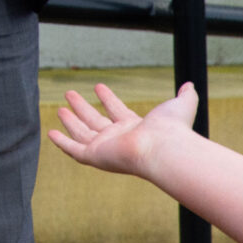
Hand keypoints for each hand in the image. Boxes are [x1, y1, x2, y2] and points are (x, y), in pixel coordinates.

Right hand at [48, 82, 198, 177]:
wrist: (163, 148)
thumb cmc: (173, 129)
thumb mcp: (181, 105)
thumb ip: (185, 95)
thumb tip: (190, 86)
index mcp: (137, 127)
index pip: (119, 112)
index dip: (109, 100)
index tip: (99, 87)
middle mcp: (120, 138)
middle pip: (97, 122)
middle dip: (84, 108)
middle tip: (70, 94)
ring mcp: (107, 148)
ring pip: (83, 134)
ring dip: (71, 121)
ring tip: (60, 107)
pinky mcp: (96, 157)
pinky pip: (74, 150)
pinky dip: (62, 142)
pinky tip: (52, 133)